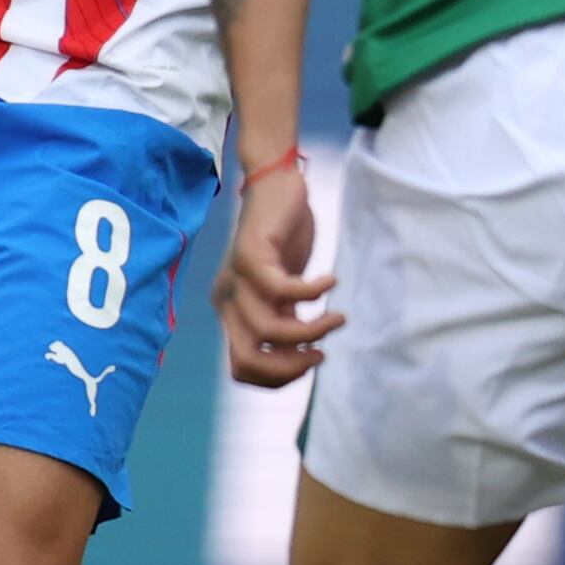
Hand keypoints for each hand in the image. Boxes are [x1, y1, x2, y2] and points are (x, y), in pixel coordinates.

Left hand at [212, 160, 339, 387]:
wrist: (277, 187)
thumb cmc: (283, 240)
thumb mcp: (284, 291)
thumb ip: (287, 320)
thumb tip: (305, 357)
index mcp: (231, 314)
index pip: (242, 369)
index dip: (278, 377)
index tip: (310, 360)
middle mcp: (227, 300)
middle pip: (249, 359)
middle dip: (290, 366)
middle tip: (321, 353)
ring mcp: (235, 279)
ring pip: (268, 329)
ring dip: (311, 331)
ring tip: (337, 318)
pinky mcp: (250, 255)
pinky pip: (283, 289)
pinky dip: (313, 293)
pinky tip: (330, 282)